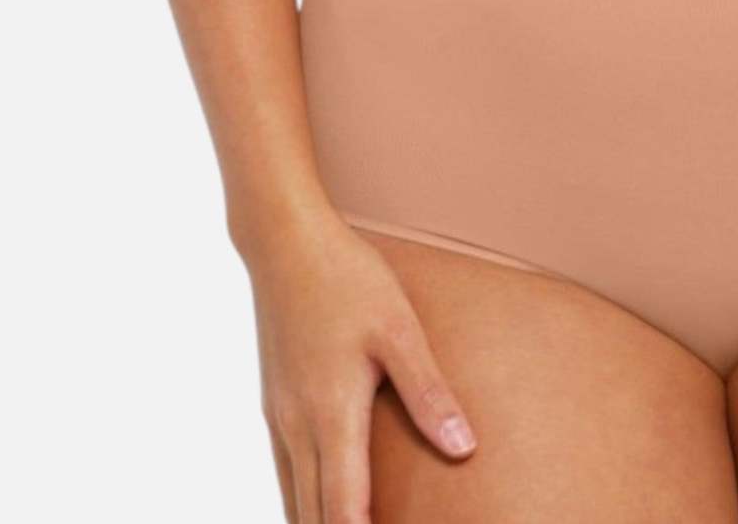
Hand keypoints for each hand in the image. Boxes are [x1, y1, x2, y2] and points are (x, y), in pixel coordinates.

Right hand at [246, 208, 476, 523]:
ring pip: (294, 496)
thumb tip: (464, 448)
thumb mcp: (398, 329)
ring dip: (318, 522)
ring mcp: (279, 416)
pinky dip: (302, 500)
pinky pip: (285, 471)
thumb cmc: (347, 279)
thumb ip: (428, 392)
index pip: (344, 507)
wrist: (284, 242)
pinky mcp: (273, 403)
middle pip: (313, 513)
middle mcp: (298, 425)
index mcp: (332, 413)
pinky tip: (318, 506)